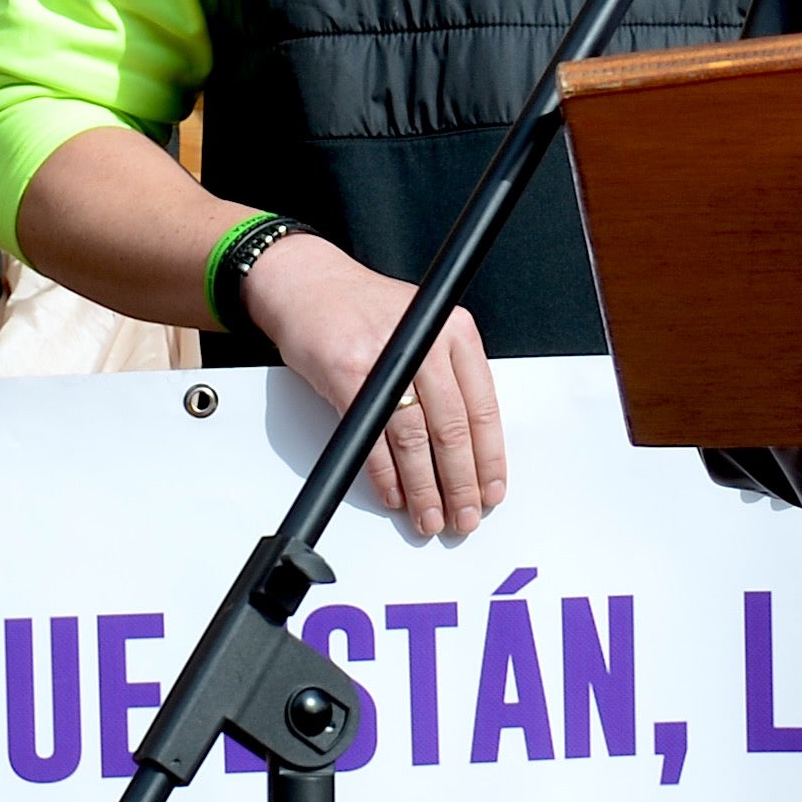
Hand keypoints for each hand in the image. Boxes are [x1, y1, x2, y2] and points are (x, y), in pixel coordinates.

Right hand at [247, 228, 507, 538]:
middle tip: (464, 517)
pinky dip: (384, 475)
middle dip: (461, 484)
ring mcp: (385, 359)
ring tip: (430, 517)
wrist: (309, 284)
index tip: (492, 490)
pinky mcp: (346, 375)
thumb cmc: (366, 310)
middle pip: (452, 430)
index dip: (490, 457)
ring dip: (424, 489)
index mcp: (454, 330)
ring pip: (414, 440)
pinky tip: (395, 496)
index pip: (483, 407)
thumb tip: (468, 450)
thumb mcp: (423, 328)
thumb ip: (448, 377)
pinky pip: (371, 438)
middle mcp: (425, 341)